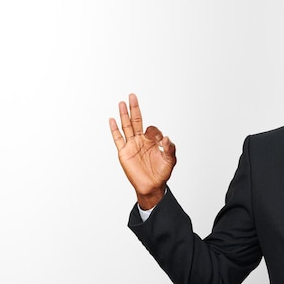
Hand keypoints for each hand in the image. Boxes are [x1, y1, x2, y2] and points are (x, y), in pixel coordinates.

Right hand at [109, 93, 176, 208]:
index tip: (161, 140)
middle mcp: (141, 141)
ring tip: (122, 103)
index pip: (151, 129)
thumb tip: (166, 138)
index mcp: (152, 141)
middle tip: (132, 96)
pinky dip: (114, 130)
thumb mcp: (170, 161)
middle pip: (136, 121)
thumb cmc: (161, 173)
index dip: (155, 132)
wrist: (151, 186)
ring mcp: (131, 146)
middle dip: (135, 109)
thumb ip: (170, 149)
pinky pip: (118, 139)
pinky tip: (112, 120)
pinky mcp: (124, 153)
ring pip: (126, 127)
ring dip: (124, 115)